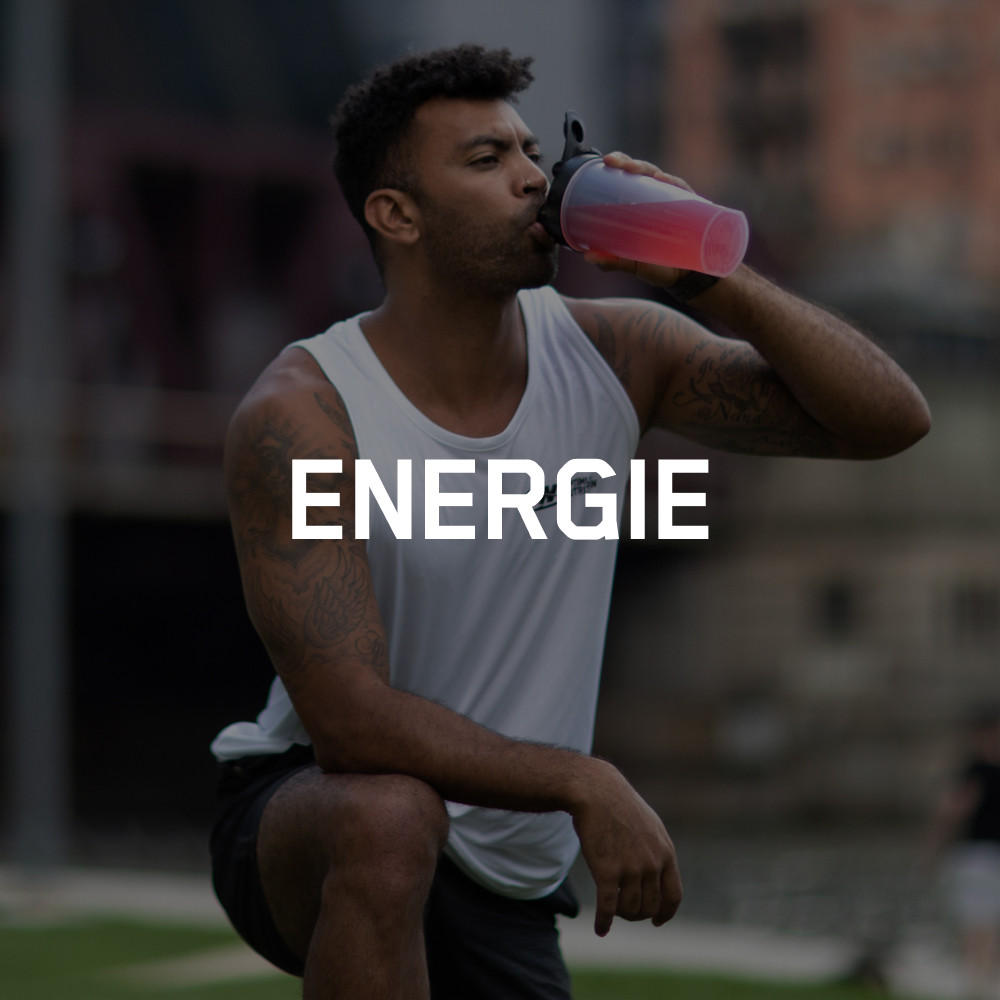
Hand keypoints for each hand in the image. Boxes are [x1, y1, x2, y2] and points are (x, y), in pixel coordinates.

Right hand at [570, 758, 682, 936]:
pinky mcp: (607, 870)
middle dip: (637, 913)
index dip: (665, 913)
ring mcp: (630, 868)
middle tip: (625, 911)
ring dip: (621, 915)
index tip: (656, 921)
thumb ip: (658, 851)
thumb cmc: (620, 806)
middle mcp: (652, 863)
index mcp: (666, 852)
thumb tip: (661, 873)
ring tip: (612, 912)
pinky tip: (600, 929)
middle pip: (650, 906)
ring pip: (630, 909)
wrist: (595, 790)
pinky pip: (608, 907)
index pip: (673, 896)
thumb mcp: (650, 826)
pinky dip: (604, 922)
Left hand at [582, 152, 696, 288]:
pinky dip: (673, 185)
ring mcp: (676, 202)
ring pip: (661, 177)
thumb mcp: (632, 264)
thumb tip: (588, 256)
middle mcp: (659, 197)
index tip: (605, 160)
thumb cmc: (658, 265)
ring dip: (646, 170)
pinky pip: (683, 192)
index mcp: (643, 203)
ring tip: (633, 169)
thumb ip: (612, 261)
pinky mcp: (692, 210)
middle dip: (628, 163)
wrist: (686, 279)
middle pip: (643, 172)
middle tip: (613, 162)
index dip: (619, 164)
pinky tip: (663, 180)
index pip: (630, 176)